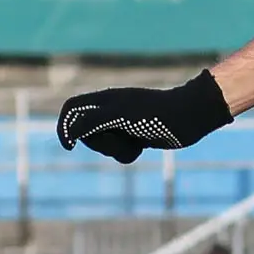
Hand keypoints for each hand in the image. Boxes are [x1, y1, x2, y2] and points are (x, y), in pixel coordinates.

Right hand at [58, 71, 232, 164]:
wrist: (189, 117)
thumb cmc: (155, 113)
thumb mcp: (119, 115)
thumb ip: (90, 121)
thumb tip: (69, 132)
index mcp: (104, 99)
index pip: (72, 108)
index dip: (64, 126)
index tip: (70, 146)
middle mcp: (110, 110)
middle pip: (86, 133)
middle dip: (100, 142)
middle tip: (120, 136)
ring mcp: (123, 124)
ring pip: (104, 146)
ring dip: (117, 149)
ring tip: (136, 140)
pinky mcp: (136, 136)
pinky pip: (120, 153)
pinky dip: (128, 154)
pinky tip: (143, 147)